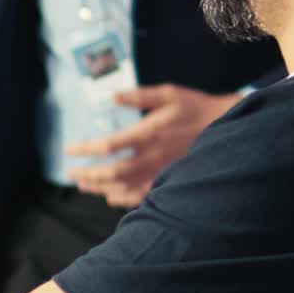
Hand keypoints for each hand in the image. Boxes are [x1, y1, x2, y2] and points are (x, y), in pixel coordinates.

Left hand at [66, 83, 242, 207]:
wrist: (224, 128)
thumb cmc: (194, 107)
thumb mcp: (168, 94)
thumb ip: (138, 96)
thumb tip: (112, 96)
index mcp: (148, 133)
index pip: (108, 145)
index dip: (85, 149)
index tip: (68, 150)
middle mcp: (151, 156)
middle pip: (111, 172)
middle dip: (88, 174)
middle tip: (71, 172)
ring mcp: (160, 172)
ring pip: (123, 187)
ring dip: (99, 187)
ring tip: (83, 184)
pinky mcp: (167, 180)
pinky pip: (140, 196)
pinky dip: (122, 198)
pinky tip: (109, 196)